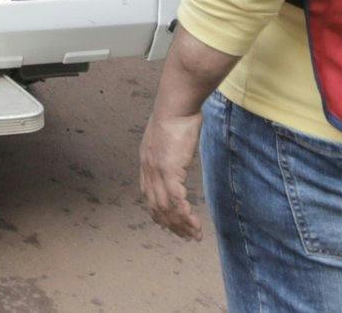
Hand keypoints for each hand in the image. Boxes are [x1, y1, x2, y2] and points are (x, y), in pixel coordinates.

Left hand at [139, 109, 204, 240]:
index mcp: (146, 161)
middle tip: (185, 236)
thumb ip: (171, 150)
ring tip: (194, 234)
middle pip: (156, 206)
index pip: (149, 195)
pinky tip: (195, 223)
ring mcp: (157, 171)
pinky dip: (185, 216)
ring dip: (181, 225)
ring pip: (166, 208)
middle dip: (171, 224)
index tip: (171, 223)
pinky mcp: (169, 171)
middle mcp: (148, 169)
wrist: (176, 105)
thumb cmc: (177, 115)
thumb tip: (178, 153)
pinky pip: (176, 201)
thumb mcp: (170, 137)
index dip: (159, 212)